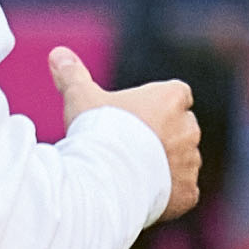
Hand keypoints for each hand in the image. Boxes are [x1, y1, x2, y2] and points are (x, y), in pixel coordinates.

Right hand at [50, 45, 198, 221]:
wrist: (106, 177)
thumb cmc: (96, 132)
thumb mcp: (80, 97)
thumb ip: (73, 74)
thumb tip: (58, 53)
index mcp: (171, 98)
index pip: (177, 95)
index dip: (158, 105)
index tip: (138, 115)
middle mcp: (188, 127)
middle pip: (181, 128)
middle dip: (164, 136)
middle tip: (131, 147)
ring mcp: (190, 161)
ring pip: (184, 160)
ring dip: (167, 165)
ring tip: (133, 172)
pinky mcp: (188, 191)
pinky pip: (184, 191)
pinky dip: (170, 194)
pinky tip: (145, 194)